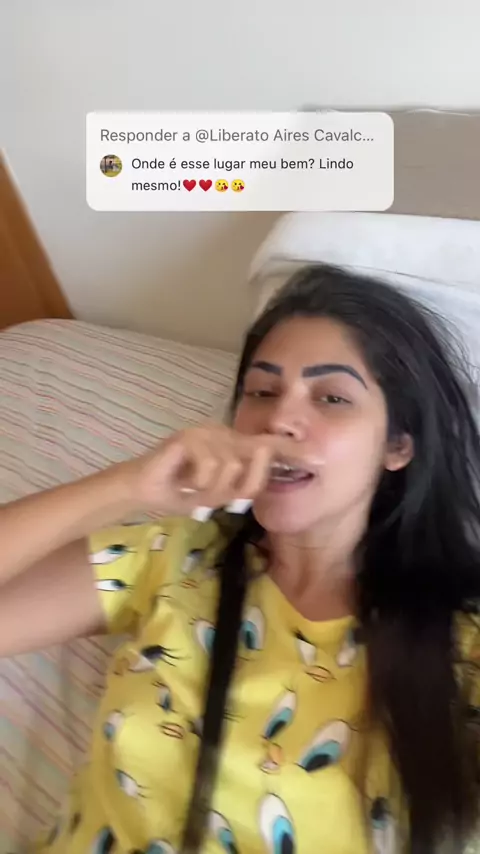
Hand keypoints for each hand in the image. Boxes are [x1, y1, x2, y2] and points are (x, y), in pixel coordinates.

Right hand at [122, 423, 296, 516]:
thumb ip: (242, 485)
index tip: (321, 460)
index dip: (295, 452)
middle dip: (239, 485)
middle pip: (257, 456)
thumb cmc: (181, 492)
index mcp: (233, 445)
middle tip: (208, 496)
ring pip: (232, 468)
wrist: (143, 491)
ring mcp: (206, 431)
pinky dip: (199, 485)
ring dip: (213, 491)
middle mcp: (224, 433)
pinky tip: (184, 485)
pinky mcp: (189, 437)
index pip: (270, 446)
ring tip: (193, 491)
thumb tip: (262, 481)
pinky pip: (211, 468)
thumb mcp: (220, 493)